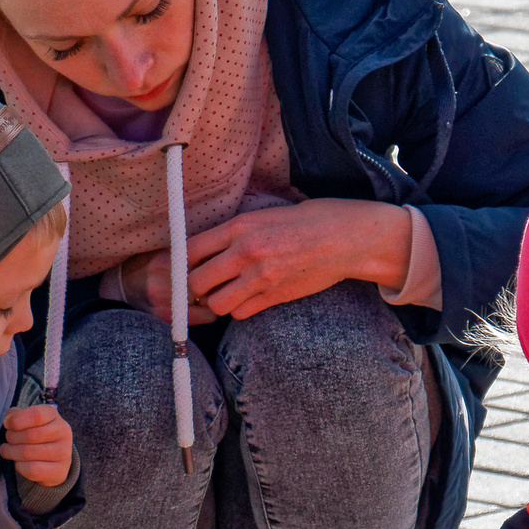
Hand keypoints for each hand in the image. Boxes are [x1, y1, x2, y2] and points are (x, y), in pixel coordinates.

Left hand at [0, 402, 72, 486]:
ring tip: (8, 450)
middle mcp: (62, 432)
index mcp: (53, 415)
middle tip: (9, 440)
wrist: (55, 461)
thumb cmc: (37, 436)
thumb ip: (16, 415)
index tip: (7, 424)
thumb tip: (9, 419)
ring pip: (27, 453)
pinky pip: (31, 469)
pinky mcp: (58, 470)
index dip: (16, 420)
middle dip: (11, 438)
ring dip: (11, 452)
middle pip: (29, 435)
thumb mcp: (28, 421)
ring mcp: (63, 453)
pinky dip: (19, 466)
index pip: (36, 415)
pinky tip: (19, 462)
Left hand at [184, 198, 413, 321]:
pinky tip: (248, 300)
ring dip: (217, 302)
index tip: (189, 266)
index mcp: (239, 227)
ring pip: (216, 304)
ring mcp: (260, 277)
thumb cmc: (307, 221)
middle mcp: (245, 252)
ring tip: (227, 294)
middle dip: (195, 287)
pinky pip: (241, 313)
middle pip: (196, 282)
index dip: (184, 262)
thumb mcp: (265, 215)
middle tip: (205, 286)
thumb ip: (235, 232)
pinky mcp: (275, 296)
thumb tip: (205, 247)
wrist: (345, 237)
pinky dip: (239, 310)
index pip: (189, 250)